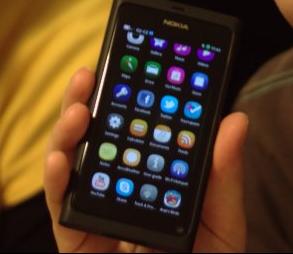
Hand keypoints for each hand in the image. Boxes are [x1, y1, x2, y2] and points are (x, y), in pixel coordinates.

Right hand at [43, 67, 247, 251]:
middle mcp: (117, 191)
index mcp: (151, 180)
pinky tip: (60, 158)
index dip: (130, 93)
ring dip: (66, 131)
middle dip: (89, 101)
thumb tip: (236, 119)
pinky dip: (55, 181)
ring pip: (69, 165)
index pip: (135, 129)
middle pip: (95, 139)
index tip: (134, 57)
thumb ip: (224, 177)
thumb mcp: (223, 226)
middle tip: (94, 71)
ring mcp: (95, 215)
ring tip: (79, 108)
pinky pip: (61, 212)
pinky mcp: (79, 245)